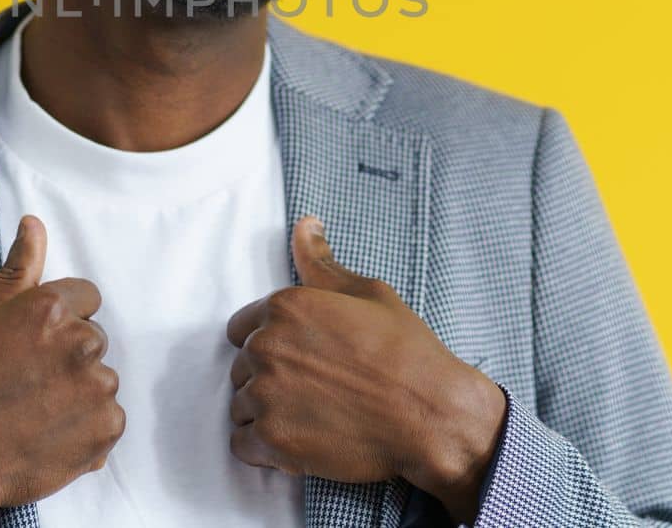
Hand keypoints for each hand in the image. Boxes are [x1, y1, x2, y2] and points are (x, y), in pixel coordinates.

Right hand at [0, 215, 124, 527]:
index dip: (58, 318)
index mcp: (48, 309)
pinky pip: (110, 416)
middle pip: (93, 337)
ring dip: (79, 390)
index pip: (85, 296)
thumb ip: (13, 269)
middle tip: (27, 379)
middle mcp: (79, 344)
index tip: (32, 342)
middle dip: (68, 353)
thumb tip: (35, 224)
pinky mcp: (106, 429)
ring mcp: (96, 389)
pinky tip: (49, 432)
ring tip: (35, 409)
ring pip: (102, 377)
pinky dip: (87, 426)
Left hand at [225, 216, 505, 522]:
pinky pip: (242, 445)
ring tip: (309, 415)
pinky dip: (263, 448)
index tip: (300, 358)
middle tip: (313, 388)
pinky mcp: (273, 441)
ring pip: (241, 405)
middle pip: (242, 366)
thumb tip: (304, 225)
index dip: (272, 343)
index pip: (241, 327)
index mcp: (284, 307)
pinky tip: (297, 440)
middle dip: (269, 377)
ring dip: (265, 412)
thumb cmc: (405, 351)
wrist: (431, 413)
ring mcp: (266, 395)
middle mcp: (266, 347)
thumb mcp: (368, 292)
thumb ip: (322, 262)